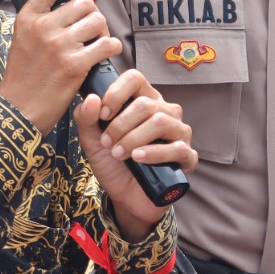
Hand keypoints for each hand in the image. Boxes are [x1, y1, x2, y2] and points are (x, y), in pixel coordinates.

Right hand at [0, 0, 121, 131]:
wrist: (17, 110)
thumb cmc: (22, 77)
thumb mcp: (22, 39)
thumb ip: (41, 20)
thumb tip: (68, 4)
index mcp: (28, 17)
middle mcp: (43, 27)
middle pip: (85, 3)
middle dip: (93, 15)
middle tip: (91, 31)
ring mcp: (59, 45)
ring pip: (98, 22)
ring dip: (103, 32)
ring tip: (96, 45)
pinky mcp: (75, 65)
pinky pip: (108, 45)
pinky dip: (112, 48)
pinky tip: (105, 54)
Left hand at [73, 68, 196, 239]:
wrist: (124, 194)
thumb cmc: (112, 161)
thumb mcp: (91, 139)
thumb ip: (86, 118)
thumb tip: (91, 98)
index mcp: (143, 100)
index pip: (135, 79)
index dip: (116, 93)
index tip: (103, 114)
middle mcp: (165, 112)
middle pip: (146, 103)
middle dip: (121, 124)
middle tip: (107, 143)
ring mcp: (179, 133)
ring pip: (161, 122)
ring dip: (134, 138)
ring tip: (119, 153)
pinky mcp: (188, 156)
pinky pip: (178, 148)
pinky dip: (154, 153)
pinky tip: (138, 158)